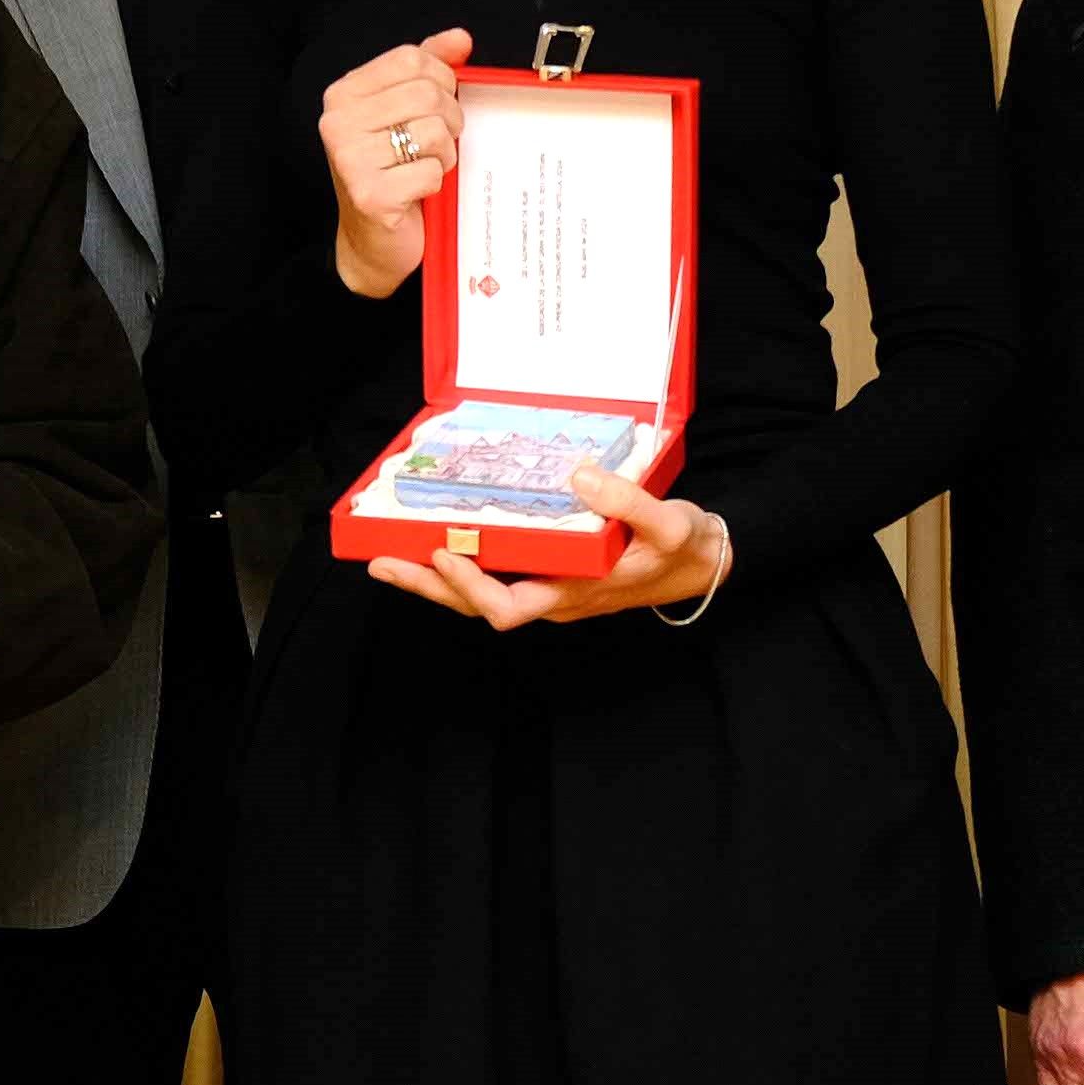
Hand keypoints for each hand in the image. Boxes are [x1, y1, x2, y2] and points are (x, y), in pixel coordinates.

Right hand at [317, 27, 472, 295]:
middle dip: (449, 120)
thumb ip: (429, 70)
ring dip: (443, 154)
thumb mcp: (405, 113)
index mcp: (344, 94)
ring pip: (433, 131)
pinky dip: (434, 183)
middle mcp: (338, 122)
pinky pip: (430, 171)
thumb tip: (459, 39)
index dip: (441, 80)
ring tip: (425, 166)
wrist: (373, 241)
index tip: (436, 106)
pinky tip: (417, 191)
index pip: (412, 58)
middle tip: (437, 143)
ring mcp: (350, 159)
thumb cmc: (391, 172)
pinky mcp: (369, 194)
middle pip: (428, 93)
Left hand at [369, 465, 733, 629]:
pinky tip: (436, 544)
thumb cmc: (683, 547)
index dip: (471, 585)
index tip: (445, 550)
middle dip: (427, 586)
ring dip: (433, 580)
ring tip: (388, 558)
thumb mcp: (667, 522)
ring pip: (479, 595)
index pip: (508, 607)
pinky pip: (495, 577)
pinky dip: (461, 565)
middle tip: (381, 562)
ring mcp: (548, 589)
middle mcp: (552, 597)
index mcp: (573, 592)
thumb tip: (579, 477)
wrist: (702, 564)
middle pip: (476, 605)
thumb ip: (626, 501)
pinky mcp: (548, 575)